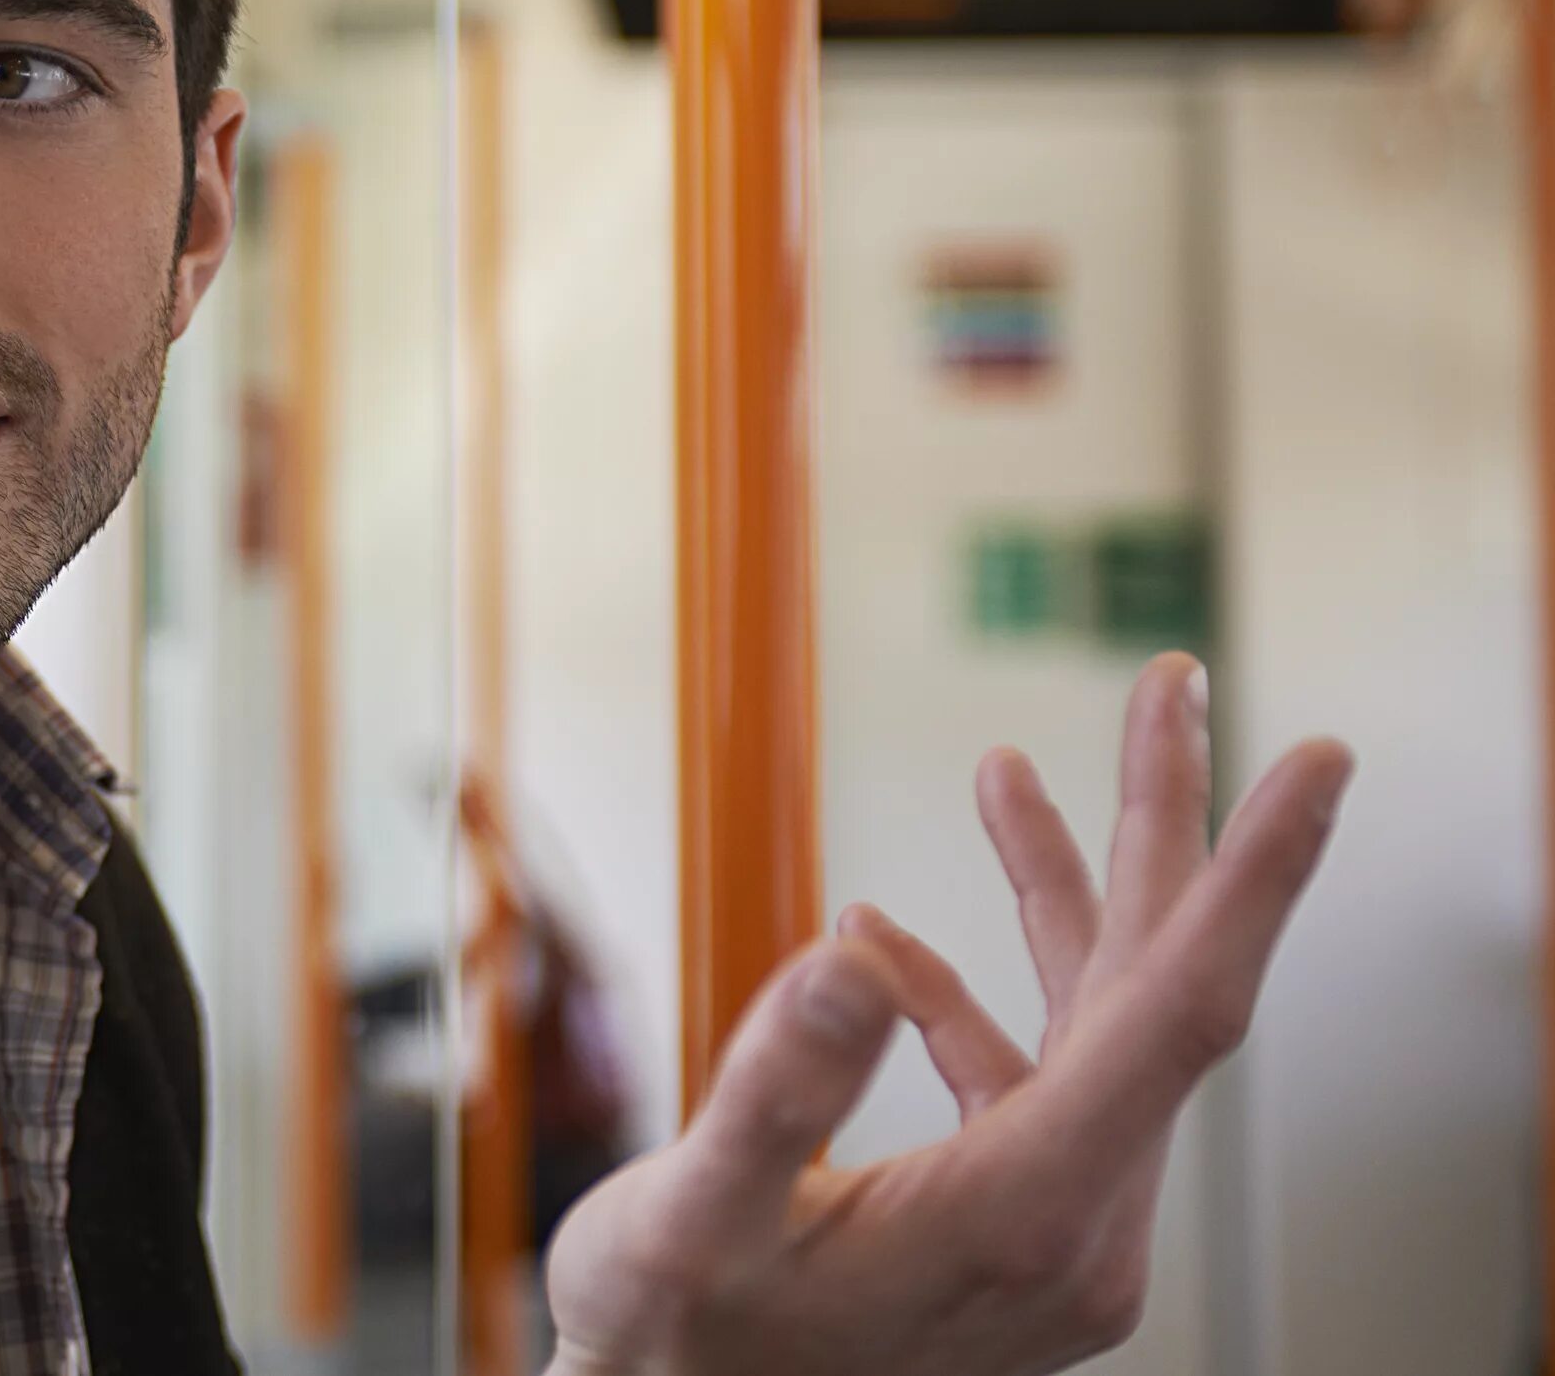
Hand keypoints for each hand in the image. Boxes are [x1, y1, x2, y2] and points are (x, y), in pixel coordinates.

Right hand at [540, 653, 1352, 1375]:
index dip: (1253, 878)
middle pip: (1156, 990)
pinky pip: (1030, 1073)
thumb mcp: (694, 1211)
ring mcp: (1054, 1234)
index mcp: (1025, 1216)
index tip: (1317, 762)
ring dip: (1060, 892)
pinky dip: (967, 990)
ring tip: (1008, 767)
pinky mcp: (1017, 1230)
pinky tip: (882, 943)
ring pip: (1097, 1022)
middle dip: (1165, 827)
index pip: (1180, 1014)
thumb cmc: (676, 1338)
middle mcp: (1074, 1227)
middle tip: (1176, 682)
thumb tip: (853, 952)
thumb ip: (777, 1089)